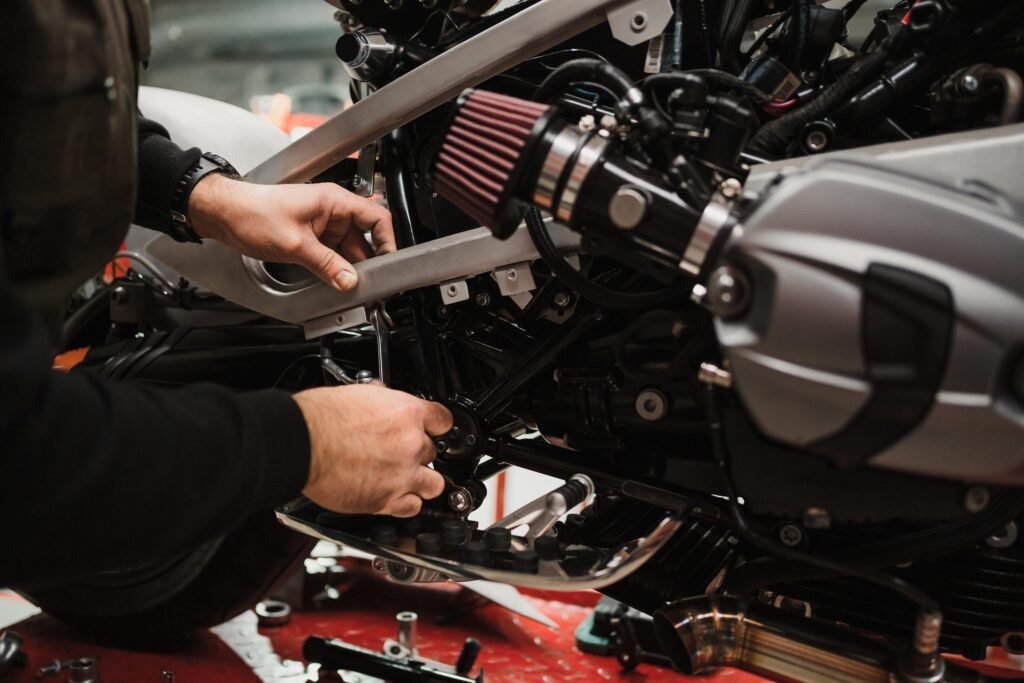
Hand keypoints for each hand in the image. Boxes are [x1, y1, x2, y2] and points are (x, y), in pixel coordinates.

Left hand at [187, 174, 395, 291]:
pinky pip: (331, 253)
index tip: (388, 261)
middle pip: (363, 238)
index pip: (376, 217)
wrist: (224, 214)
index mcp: (333, 201)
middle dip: (366, 260)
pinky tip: (332, 279)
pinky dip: (334, 267)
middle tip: (366, 282)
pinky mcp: (310, 236)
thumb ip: (327, 265)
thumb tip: (350, 280)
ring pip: (347, 248)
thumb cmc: (253, 213)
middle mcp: (330, 210)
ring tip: (347, 284)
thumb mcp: (295, 244)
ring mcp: (320, 224)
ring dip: (348, 266)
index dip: (387, 240)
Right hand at [294, 384, 452, 516]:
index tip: (433, 431)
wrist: (302, 442)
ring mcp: (402, 474)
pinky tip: (395, 496)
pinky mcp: (386, 500)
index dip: (436, 427)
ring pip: (434, 484)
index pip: (444, 420)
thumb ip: (383, 402)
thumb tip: (384, 401)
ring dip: (421, 482)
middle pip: (434, 452)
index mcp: (407, 413)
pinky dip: (405, 503)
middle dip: (418, 454)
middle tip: (400, 454)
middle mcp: (410, 444)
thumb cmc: (320, 417)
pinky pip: (412, 507)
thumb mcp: (360, 394)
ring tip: (406, 479)